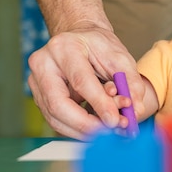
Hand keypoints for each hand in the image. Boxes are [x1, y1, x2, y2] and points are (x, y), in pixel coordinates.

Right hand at [27, 27, 142, 139]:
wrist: (80, 38)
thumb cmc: (99, 47)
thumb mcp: (120, 57)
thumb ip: (130, 82)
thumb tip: (135, 111)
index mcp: (64, 47)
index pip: (81, 81)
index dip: (99, 104)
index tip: (115, 121)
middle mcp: (43, 63)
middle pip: (58, 104)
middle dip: (85, 124)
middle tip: (108, 132)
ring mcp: (36, 81)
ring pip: (54, 117)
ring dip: (81, 131)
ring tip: (106, 132)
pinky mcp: (38, 95)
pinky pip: (55, 119)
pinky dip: (76, 128)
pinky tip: (94, 128)